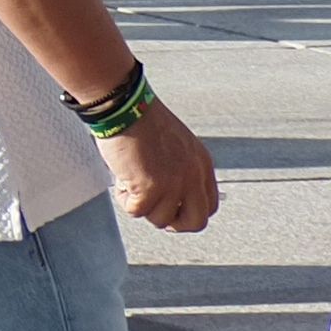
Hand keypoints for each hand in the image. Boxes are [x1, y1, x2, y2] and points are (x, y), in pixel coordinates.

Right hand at [105, 104, 218, 232]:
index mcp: (202, 164)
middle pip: (196, 222)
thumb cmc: (142, 119)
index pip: (210, 206)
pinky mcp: (149, 188)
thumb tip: (171, 196)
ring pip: (160, 219)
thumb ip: (181, 169)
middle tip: (153, 210)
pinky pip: (136, 211)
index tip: (172, 210)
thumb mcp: (176, 145)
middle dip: (173, 223)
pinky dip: (124, 199)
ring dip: (142, 206)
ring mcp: (173, 184)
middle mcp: (193, 176)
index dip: (189, 213)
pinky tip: (120, 179)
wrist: (125, 107)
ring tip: (130, 182)